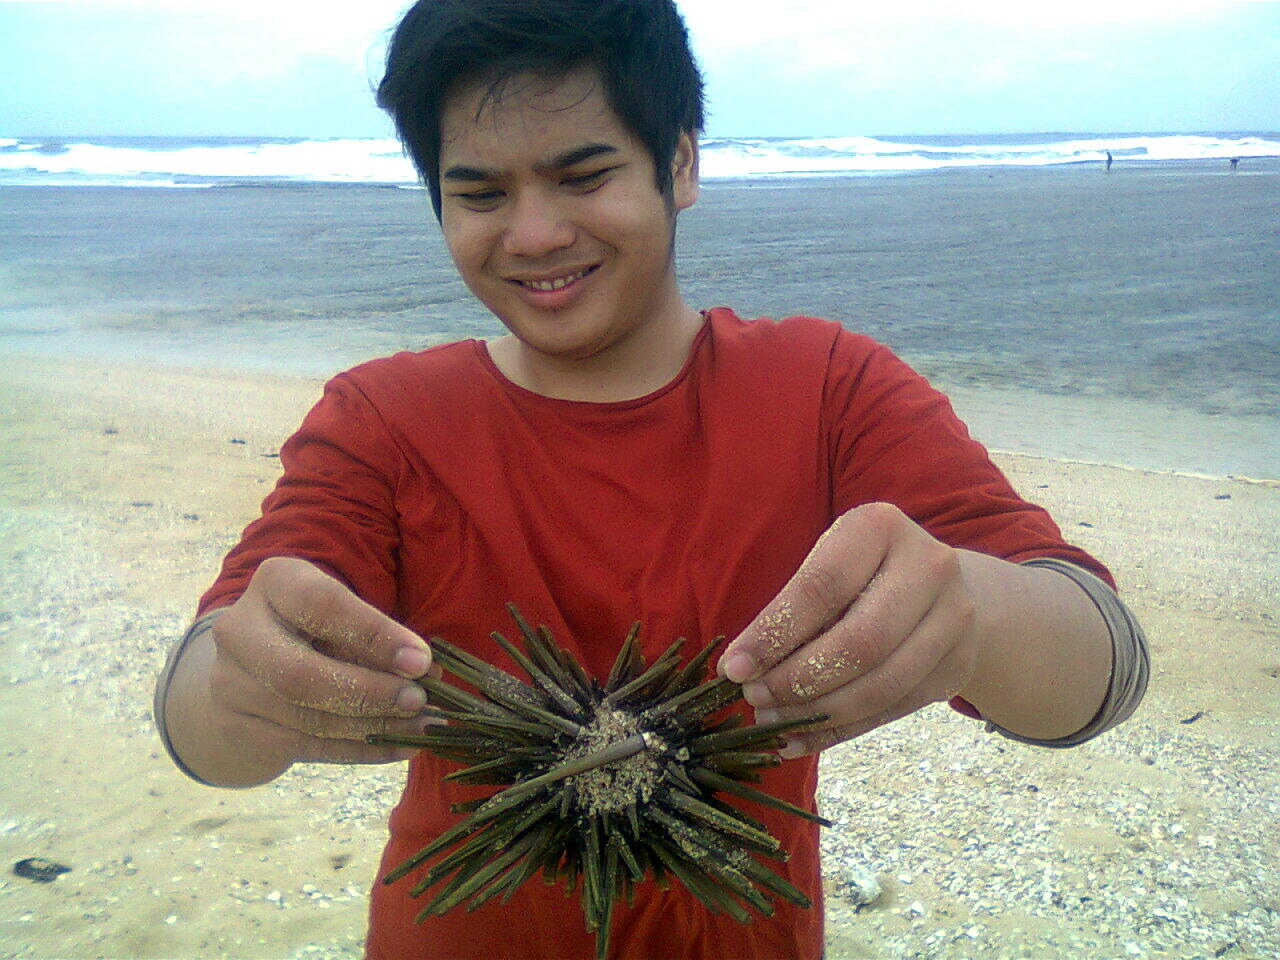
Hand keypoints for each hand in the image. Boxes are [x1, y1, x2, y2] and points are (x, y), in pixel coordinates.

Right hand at [196, 557, 439, 777]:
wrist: (251, 667)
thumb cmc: (317, 629)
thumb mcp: (344, 616)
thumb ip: (381, 638)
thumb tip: (427, 671)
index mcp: (276, 582)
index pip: (322, 605)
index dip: (375, 634)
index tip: (421, 661)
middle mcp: (240, 629)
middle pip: (300, 673)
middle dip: (368, 692)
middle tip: (417, 701)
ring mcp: (229, 683)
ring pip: (304, 717)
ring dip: (370, 726)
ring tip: (419, 727)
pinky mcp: (237, 727)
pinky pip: (304, 746)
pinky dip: (359, 749)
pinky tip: (398, 747)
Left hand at [718, 503, 980, 756]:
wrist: (941, 587)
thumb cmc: (861, 573)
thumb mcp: (828, 565)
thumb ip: (789, 610)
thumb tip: (741, 668)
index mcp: (881, 528)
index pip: (822, 589)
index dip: (774, 634)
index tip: (734, 669)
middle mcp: (929, 567)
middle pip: (859, 641)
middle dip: (798, 679)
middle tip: (755, 699)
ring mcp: (954, 618)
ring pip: (881, 684)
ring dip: (818, 712)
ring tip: (773, 721)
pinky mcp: (958, 665)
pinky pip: (894, 709)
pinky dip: (841, 731)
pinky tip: (800, 739)